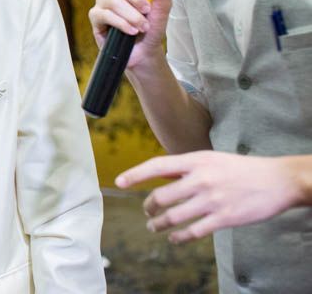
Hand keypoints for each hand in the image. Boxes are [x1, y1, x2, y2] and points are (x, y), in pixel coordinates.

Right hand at [88, 0, 173, 68]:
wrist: (145, 51)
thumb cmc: (153, 26)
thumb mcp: (164, 5)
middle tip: (147, 10)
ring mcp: (103, 2)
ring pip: (113, 0)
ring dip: (132, 15)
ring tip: (142, 26)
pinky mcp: (96, 17)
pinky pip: (105, 15)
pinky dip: (121, 23)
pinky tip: (131, 31)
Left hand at [115, 151, 304, 243]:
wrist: (277, 180)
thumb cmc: (240, 169)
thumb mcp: (210, 159)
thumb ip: (185, 168)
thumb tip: (160, 175)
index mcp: (196, 161)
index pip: (157, 166)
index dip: (135, 174)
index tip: (119, 182)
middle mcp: (201, 179)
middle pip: (161, 196)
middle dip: (149, 207)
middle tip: (147, 211)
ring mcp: (212, 200)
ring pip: (173, 216)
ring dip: (158, 224)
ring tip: (154, 226)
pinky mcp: (224, 218)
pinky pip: (193, 232)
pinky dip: (178, 237)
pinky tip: (174, 238)